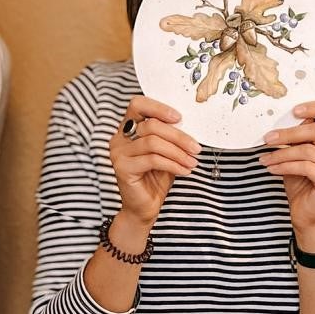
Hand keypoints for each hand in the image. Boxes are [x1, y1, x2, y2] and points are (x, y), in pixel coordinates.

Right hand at [109, 96, 199, 227]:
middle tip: (196, 147)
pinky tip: (184, 171)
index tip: (179, 117)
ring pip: (153, 142)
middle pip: (151, 125)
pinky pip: (153, 159)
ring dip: (178, 152)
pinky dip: (173, 164)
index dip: (159, 107)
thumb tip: (191, 123)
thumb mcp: (166, 153)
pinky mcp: (122, 168)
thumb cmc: (155, 179)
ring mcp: (118, 153)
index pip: (137, 104)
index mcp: (128, 129)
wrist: (144, 208)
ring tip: (192, 161)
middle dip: (178, 136)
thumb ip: (170, 137)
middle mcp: (119, 138)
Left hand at [260, 100, 314, 244]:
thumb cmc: (301, 182)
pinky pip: (306, 167)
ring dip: (281, 154)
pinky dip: (285, 166)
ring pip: (308, 150)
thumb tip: (280, 119)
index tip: (294, 110)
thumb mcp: (296, 154)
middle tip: (268, 138)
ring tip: (265, 159)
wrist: (305, 214)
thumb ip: (297, 137)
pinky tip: (272, 169)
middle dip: (289, 133)